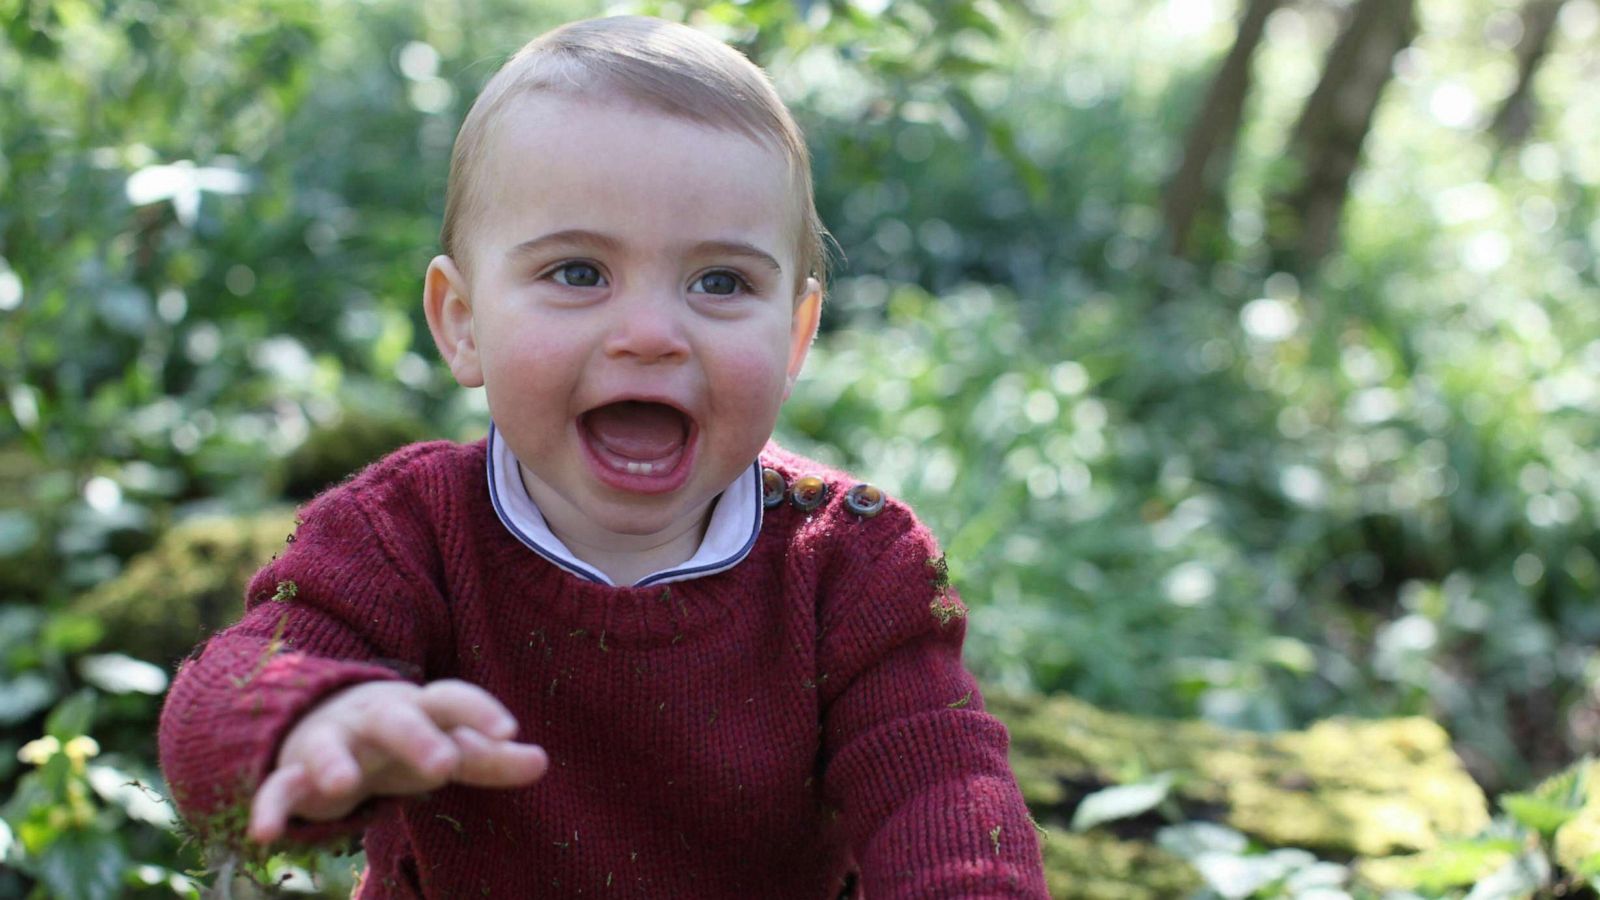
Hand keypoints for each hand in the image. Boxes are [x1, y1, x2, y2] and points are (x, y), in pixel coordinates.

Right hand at [247, 679, 546, 843]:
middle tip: (444, 764)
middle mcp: (374, 719)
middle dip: (417, 737)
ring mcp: (331, 742)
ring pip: (330, 747)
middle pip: (396, 719)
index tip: (510, 730)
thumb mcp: (444, 747)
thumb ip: (489, 758)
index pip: (451, 699)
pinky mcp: (293, 774)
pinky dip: (271, 809)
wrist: (317, 723)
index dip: (480, 711)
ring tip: (343, 786)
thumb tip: (543, 761)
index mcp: (418, 709)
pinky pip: (278, 788)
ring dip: (334, 764)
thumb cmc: (398, 743)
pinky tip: (266, 836)